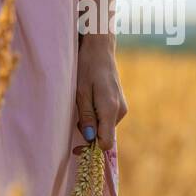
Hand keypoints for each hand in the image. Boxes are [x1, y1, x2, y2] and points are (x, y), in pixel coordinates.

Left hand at [75, 36, 127, 151]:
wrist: (100, 48)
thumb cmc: (87, 66)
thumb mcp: (80, 92)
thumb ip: (86, 116)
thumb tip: (90, 138)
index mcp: (111, 109)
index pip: (106, 143)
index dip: (91, 148)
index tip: (76, 147)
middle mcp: (120, 111)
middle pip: (105, 136)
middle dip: (88, 133)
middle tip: (74, 117)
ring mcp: (121, 107)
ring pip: (105, 127)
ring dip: (91, 123)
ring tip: (81, 103)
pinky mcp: (119, 103)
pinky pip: (107, 118)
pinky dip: (96, 116)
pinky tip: (88, 101)